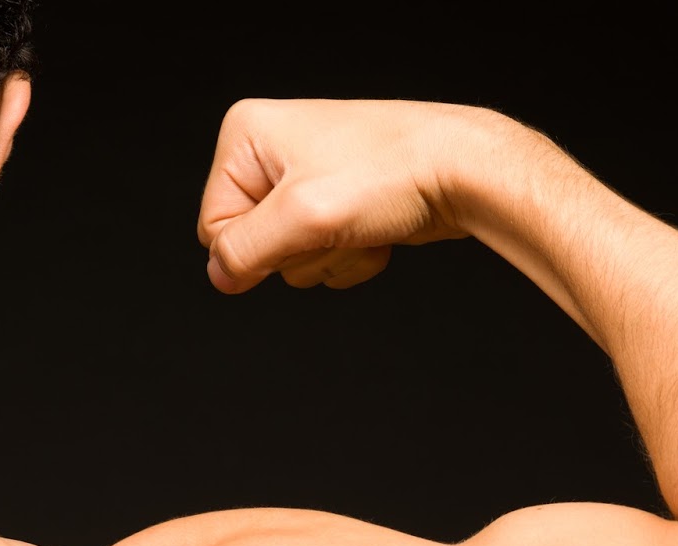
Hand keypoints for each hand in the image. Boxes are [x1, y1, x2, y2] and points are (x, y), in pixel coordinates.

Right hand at [196, 99, 478, 293]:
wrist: (463, 171)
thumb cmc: (391, 173)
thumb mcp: (301, 216)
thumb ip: (246, 251)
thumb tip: (219, 276)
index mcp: (247, 136)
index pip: (214, 225)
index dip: (254, 246)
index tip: (298, 230)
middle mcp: (274, 154)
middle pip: (256, 246)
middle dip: (302, 250)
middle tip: (337, 221)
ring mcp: (310, 182)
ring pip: (295, 259)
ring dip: (332, 256)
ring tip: (362, 222)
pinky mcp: (344, 208)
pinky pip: (327, 258)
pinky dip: (355, 257)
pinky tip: (379, 230)